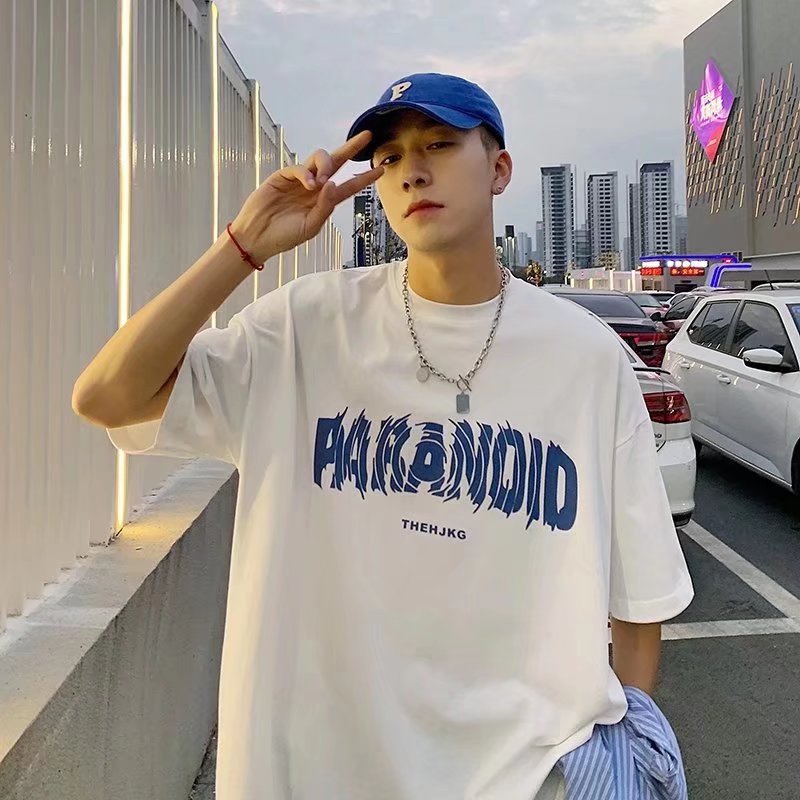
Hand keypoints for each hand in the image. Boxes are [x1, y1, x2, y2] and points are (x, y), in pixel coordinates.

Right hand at [229, 131, 382, 263]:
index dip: (364, 177)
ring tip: (323, 180)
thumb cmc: (285, 236)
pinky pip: (300, 167)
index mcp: (325, 201)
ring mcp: (300, 180)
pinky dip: (307, 173)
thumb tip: (334, 183)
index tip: (381, 169)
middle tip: (367, 137)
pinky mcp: (284, 176)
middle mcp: (315, 187)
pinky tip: (309, 185)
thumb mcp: (311, 226)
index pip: (349, 186)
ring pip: (320, 159)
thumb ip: (325, 206)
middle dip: (351, 148)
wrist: (258, 236)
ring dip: (326, 165)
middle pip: (337, 163)